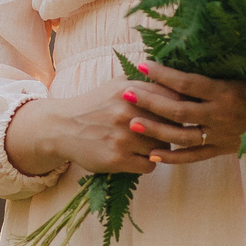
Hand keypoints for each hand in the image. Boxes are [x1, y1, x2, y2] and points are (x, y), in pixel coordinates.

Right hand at [5, 81, 177, 176]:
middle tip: (169, 131)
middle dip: (173, 129)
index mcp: (130, 90)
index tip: (182, 113)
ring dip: (160, 148)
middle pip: (172, 124)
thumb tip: (176, 80)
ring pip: (163, 147)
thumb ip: (145, 81)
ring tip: (150, 144)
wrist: (62, 127)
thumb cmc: (95, 105)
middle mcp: (128, 112)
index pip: (174, 98)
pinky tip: (139, 156)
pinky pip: (150, 165)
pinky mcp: (117, 159)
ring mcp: (123, 137)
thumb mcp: (117, 84)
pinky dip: (148, 162)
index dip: (182, 107)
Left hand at [110, 61, 245, 165]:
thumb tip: (185, 57)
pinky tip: (152, 155)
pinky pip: (193, 158)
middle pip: (178, 111)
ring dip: (154, 131)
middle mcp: (221, 115)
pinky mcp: (222, 151)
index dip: (163, 75)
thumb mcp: (243, 76)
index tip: (142, 66)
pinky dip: (172, 158)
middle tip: (125, 93)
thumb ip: (215, 73)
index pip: (187, 83)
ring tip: (131, 123)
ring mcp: (221, 136)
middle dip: (149, 102)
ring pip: (181, 137)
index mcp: (226, 92)